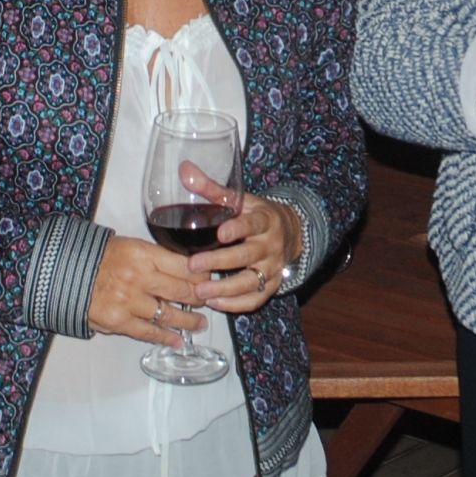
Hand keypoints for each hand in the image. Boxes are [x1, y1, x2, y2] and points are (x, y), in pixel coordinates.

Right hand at [88, 238, 211, 346]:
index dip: (202, 275)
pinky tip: (178, 341)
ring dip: (188, 321)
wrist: (63, 272)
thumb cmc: (99, 257)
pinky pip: (148, 332)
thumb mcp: (130, 246)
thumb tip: (186, 269)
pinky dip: (166, 338)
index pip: (184, 266)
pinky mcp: (119, 322)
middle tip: (208, 301)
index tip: (210, 279)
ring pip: (169, 314)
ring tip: (200, 324)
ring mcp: (129, 301)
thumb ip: (156, 258)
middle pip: (182, 291)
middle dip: (199, 298)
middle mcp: (139, 277)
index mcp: (143, 254)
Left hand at [182, 176, 298, 316]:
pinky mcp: (271, 286)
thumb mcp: (240, 199)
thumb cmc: (257, 215)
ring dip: (225, 289)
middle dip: (219, 262)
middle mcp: (271, 245)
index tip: (221, 233)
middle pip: (247, 256)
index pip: (254, 224)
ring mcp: (272, 268)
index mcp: (264, 220)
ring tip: (200, 292)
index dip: (239, 229)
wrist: (291, 232)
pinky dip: (236, 304)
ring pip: (251, 282)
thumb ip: (211, 188)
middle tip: (193, 265)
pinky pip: (255, 299)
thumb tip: (184, 171)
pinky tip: (215, 303)